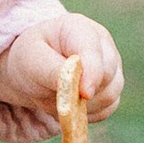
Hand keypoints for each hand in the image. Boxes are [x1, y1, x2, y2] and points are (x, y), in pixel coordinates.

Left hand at [0, 7, 123, 128]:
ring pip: (110, 94)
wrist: (33, 69)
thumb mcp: (31, 61)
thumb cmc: (31, 58)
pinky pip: (107, 108)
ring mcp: (112, 66)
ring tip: (57, 97)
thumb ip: (54, 71)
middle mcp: (102, 44)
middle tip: (54, 95)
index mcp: (79, 28)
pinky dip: (88, 113)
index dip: (92, 73)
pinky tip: (70, 105)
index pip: (93, 50)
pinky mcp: (112, 87)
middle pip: (107, 74)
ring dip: (82, 105)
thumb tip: (81, 89)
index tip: (84, 94)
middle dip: (81, 92)